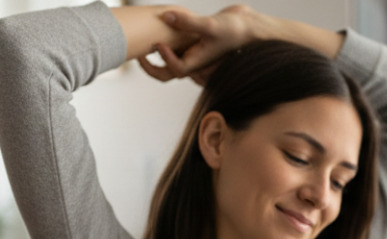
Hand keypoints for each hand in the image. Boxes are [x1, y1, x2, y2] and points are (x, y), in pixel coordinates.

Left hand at [137, 5, 259, 85]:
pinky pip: (173, 45)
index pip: (175, 69)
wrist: (249, 27)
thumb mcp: (211, 25)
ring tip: (143, 37)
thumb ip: (188, 22)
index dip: (164, 58)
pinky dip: (164, 38)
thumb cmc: (235, 30)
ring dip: (155, 51)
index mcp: (198, 64)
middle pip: (166, 73)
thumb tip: (166, 16)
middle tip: (137, 52)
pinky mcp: (192, 42)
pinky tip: (159, 24)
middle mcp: (193, 61)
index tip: (157, 42)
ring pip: (168, 59)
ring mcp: (192, 53)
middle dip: (150, 66)